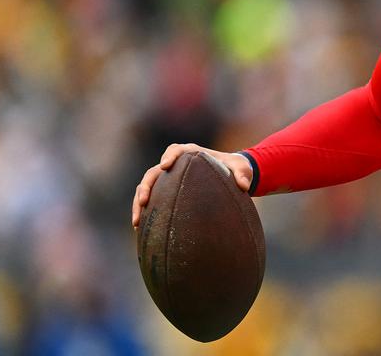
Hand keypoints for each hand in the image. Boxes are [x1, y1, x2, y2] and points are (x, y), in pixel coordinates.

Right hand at [131, 143, 253, 227]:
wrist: (230, 176)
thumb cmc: (235, 169)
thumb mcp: (243, 169)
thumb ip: (243, 175)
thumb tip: (243, 186)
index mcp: (191, 153)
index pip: (175, 150)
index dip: (169, 156)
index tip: (166, 166)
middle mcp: (175, 164)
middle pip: (154, 172)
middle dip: (146, 186)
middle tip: (144, 201)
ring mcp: (168, 179)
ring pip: (147, 188)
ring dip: (139, 203)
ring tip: (137, 222)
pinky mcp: (166, 193)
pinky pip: (152, 202)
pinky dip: (146, 213)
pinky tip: (141, 230)